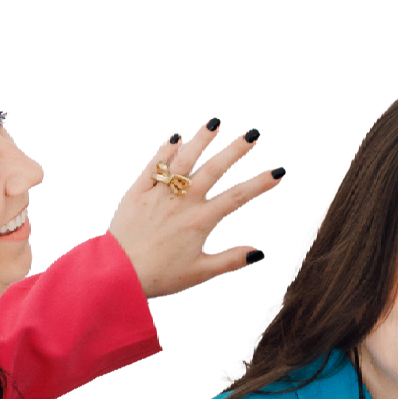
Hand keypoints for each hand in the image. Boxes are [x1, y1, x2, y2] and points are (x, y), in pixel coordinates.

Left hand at [106, 119, 284, 298]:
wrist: (119, 273)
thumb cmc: (161, 276)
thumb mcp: (201, 272)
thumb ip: (231, 260)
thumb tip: (260, 252)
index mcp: (200, 220)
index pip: (237, 196)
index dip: (261, 183)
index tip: (278, 170)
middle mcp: (182, 201)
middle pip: (213, 169)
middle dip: (235, 150)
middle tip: (253, 134)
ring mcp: (159, 194)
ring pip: (183, 160)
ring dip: (200, 139)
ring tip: (215, 122)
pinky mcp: (137, 192)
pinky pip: (153, 166)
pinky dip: (164, 150)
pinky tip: (175, 136)